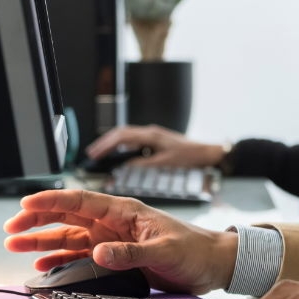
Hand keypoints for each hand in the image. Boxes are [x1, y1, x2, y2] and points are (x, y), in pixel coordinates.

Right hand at [3, 189, 236, 293]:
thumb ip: (131, 252)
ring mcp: (112, 239)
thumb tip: (99, 252)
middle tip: (11, 227)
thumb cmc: (195, 248)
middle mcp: (114, 223)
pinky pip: (80, 255)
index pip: (81, 201)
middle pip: (67, 217)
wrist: (212, 263)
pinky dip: (59, 259)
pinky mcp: (115, 256)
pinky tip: (42, 263)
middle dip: (37, 220)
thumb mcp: (165, 250)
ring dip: (42, 240)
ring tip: (15, 244)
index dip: (52, 201)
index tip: (26, 203)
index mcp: (125, 211)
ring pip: (69, 237)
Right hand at [87, 124, 225, 168]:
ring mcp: (152, 135)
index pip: (121, 137)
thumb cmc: (190, 157)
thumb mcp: (165, 163)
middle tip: (91, 154)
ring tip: (100, 154)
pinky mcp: (156, 140)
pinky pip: (134, 140)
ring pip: (126, 135)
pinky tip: (118, 155)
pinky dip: (122, 146)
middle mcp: (150, 132)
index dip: (105, 145)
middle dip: (104, 143)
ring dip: (112, 143)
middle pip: (120, 133)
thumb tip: (125, 166)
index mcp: (151, 135)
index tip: (94, 154)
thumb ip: (144, 164)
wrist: (207, 153)